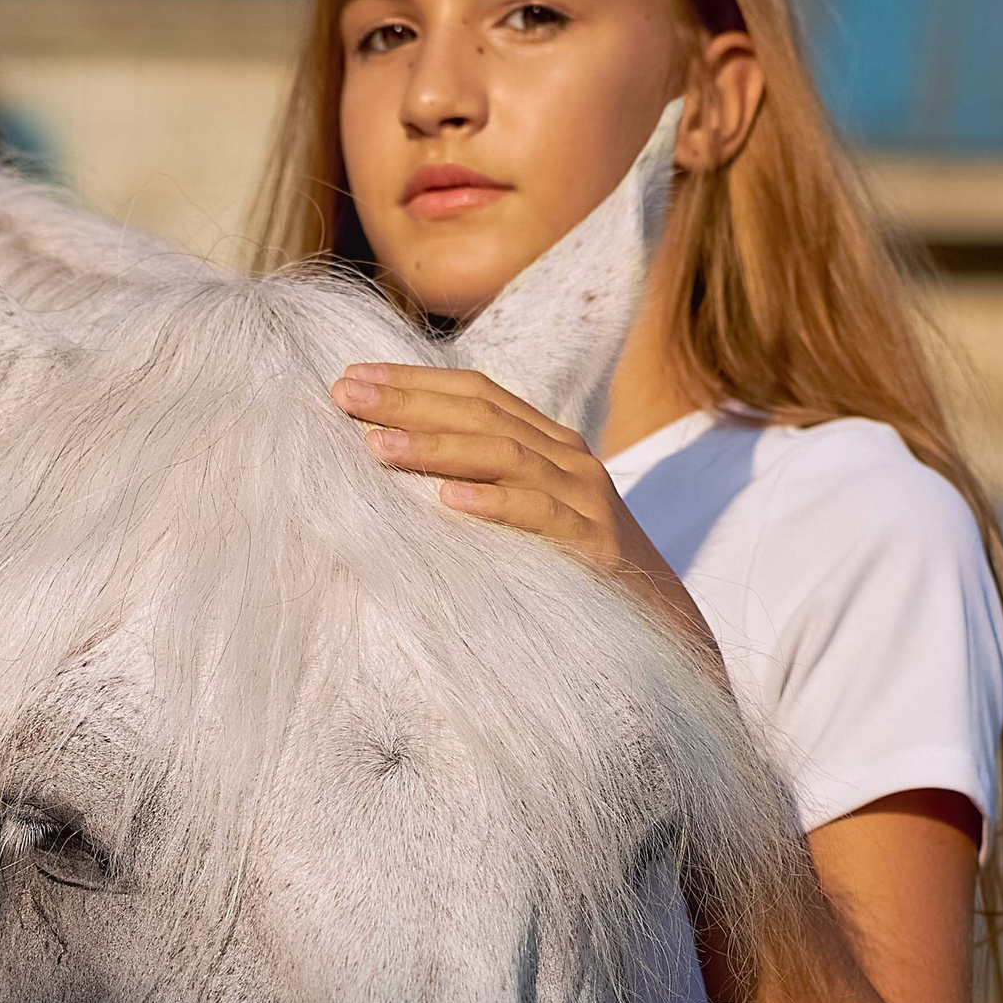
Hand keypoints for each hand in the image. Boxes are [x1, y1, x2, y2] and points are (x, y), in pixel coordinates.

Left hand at [332, 365, 723, 670]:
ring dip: (437, 448)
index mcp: (547, 444)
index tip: (349, 379)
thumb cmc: (570, 570)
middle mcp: (568, 460)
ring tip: (377, 447)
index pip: (475, 394)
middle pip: (481, 416)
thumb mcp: (521, 516)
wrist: (658, 623)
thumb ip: (478, 484)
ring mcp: (585, 498)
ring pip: (505, 457)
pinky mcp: (595, 545)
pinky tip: (449, 500)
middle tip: (345, 397)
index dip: (412, 381)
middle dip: (409, 403)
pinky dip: (494, 504)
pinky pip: (540, 516)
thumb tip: (393, 465)